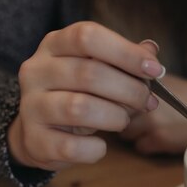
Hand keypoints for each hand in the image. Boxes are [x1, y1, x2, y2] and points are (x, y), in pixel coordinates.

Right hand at [8, 22, 164, 170]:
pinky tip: (101, 145)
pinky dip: (95, 149)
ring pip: (79, 108)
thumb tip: (150, 51)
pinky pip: (72, 147)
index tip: (155, 70)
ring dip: (115, 117)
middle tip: (147, 102)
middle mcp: (36, 71)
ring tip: (123, 121)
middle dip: (130, 90)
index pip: (87, 37)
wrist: (39, 132)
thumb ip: (124, 59)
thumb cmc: (77, 94)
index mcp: (54, 45)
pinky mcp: (35, 141)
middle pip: (89, 73)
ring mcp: (31, 107)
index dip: (126, 52)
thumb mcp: (98, 69)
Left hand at [120, 74, 186, 153]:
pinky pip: (139, 146)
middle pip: (115, 109)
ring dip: (133, 130)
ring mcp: (152, 119)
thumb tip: (114, 63)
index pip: (114, 87)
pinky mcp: (160, 139)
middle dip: (122, 113)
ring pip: (124, 130)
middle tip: (137, 113)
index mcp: (148, 77)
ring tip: (150, 125)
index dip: (114, 94)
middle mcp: (147, 96)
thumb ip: (139, 73)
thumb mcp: (165, 79)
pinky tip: (160, 136)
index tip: (121, 98)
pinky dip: (147, 144)